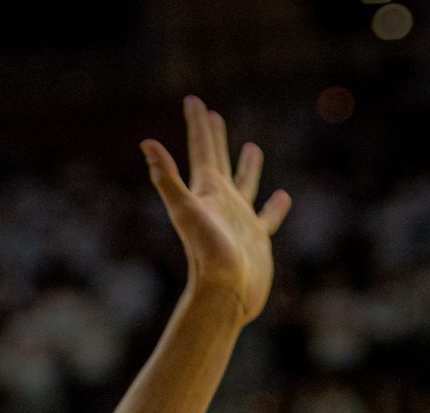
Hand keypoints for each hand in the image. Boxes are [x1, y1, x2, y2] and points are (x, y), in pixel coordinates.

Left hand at [143, 96, 289, 324]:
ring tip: (253, 147)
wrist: (225, 295)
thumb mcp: (186, 211)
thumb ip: (167, 178)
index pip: (202, 149)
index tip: (193, 100)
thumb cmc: (207, 255)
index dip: (197, 124)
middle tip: (211, 113)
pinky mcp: (256, 239)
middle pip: (217, 160)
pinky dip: (275, 207)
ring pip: (244, 184)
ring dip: (247, 166)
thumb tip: (146, 143)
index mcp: (206, 191)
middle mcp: (221, 202)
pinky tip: (283, 197)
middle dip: (213, 136)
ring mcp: (240, 220)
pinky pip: (267, 216)